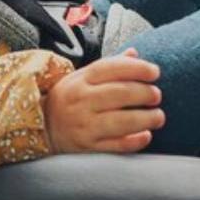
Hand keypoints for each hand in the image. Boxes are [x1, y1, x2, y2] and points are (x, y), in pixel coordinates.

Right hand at [43, 48, 164, 153]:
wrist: (41, 127)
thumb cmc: (68, 98)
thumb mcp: (82, 77)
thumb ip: (109, 67)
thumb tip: (135, 54)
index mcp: (81, 79)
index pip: (112, 68)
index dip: (138, 68)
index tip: (155, 72)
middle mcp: (82, 100)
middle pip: (120, 93)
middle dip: (145, 93)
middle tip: (157, 95)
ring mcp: (84, 124)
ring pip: (121, 121)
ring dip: (145, 118)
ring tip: (158, 116)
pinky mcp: (88, 146)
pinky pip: (116, 145)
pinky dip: (134, 141)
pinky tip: (146, 135)